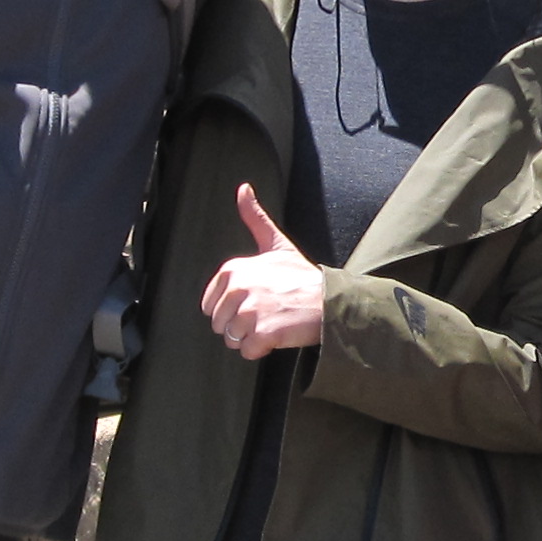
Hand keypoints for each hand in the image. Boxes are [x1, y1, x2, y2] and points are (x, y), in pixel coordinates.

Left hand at [202, 183, 326, 358]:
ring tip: (273, 323)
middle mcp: (239, 288)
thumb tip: (242, 189)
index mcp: (234, 269)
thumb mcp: (276, 244)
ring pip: (232, 339)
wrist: (330, 299)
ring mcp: (250, 311)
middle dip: (241, 326)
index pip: (210, 305)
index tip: (257, 301)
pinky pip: (247, 351)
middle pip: (220, 324)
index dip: (232, 309)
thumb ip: (254, 217)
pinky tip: (277, 336)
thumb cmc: (303, 277)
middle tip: (268, 314)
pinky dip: (261, 350)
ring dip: (252, 338)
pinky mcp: (263, 333)